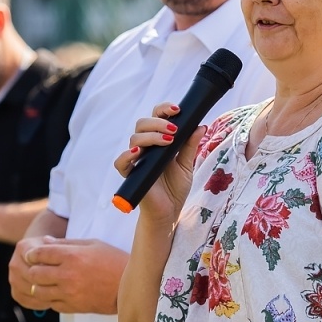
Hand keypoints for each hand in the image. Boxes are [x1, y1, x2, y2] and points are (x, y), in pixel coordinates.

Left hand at [10, 236, 127, 313]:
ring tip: (43, 281)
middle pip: (35, 273)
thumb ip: (67, 243)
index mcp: (72, 256)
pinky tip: (56, 292)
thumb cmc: (113, 260)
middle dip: (31, 269)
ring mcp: (69, 293)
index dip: (32, 253)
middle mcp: (68, 275)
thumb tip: (45, 241)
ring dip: (37, 285)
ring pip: (39, 291)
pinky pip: (51, 304)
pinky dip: (49, 298)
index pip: (40, 254)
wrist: (131, 287)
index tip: (33, 254)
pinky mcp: (73, 307)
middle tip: (35, 268)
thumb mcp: (92, 244)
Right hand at [113, 103, 203, 219]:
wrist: (169, 211)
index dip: (164, 110)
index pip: (156, 118)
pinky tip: (138, 153)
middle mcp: (145, 147)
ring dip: (151, 136)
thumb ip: (190, 146)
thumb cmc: (175, 188)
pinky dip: (127, 155)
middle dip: (158, 122)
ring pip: (134, 138)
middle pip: (142, 124)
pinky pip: (121, 162)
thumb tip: (200, 126)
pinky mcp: (130, 174)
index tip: (178, 110)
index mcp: (158, 141)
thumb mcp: (186, 165)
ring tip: (168, 142)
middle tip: (174, 130)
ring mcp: (136, 160)